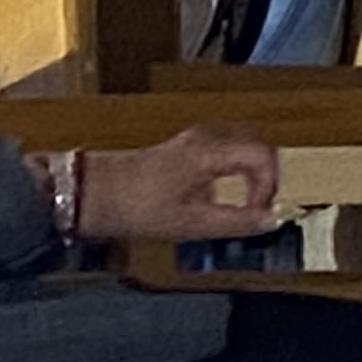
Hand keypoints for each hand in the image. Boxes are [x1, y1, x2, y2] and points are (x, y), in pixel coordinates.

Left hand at [76, 128, 280, 242]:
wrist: (90, 193)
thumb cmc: (136, 208)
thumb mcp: (190, 223)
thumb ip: (235, 221)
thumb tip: (271, 220)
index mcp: (210, 151)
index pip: (264, 156)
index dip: (270, 186)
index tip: (259, 213)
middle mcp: (205, 138)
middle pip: (257, 147)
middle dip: (265, 179)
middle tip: (256, 210)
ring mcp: (192, 141)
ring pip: (240, 149)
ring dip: (248, 176)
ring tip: (238, 209)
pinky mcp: (181, 149)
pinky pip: (221, 154)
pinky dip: (230, 174)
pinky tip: (212, 202)